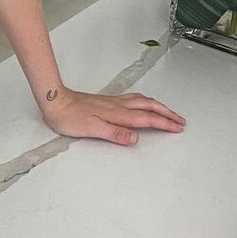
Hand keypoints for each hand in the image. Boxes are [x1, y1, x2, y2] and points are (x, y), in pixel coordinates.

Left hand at [40, 87, 185, 146]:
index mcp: (118, 114)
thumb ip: (115, 134)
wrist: (56, 101)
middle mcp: (119, 106)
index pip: (147, 119)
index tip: (178, 128)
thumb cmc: (70, 117)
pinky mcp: (108, 101)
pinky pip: (135, 99)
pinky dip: (146, 102)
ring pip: (143, 101)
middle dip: (167, 114)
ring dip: (159, 107)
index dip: (164, 123)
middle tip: (180, 121)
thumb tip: (136, 138)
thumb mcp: (92, 129)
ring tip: (169, 112)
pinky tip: (144, 104)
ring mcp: (114, 102)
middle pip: (150, 107)